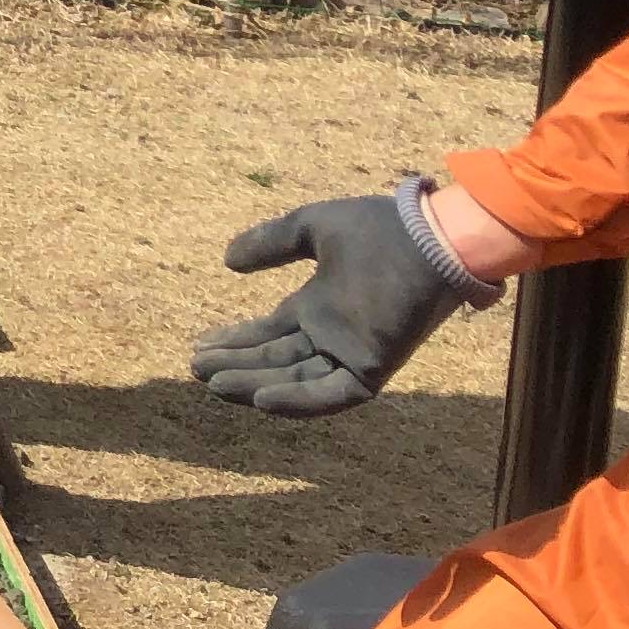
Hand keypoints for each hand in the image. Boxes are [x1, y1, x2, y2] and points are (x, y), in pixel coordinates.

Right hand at [188, 178, 504, 416]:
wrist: (432, 239)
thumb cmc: (378, 229)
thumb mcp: (313, 227)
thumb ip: (272, 242)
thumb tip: (228, 261)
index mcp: (320, 306)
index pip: (269, 332)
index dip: (235, 340)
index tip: (200, 344)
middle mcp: (333, 336)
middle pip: (275, 360)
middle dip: (236, 366)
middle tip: (197, 370)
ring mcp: (352, 353)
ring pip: (296, 379)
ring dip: (255, 384)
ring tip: (215, 384)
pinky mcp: (372, 366)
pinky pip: (333, 394)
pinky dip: (300, 402)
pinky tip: (262, 401)